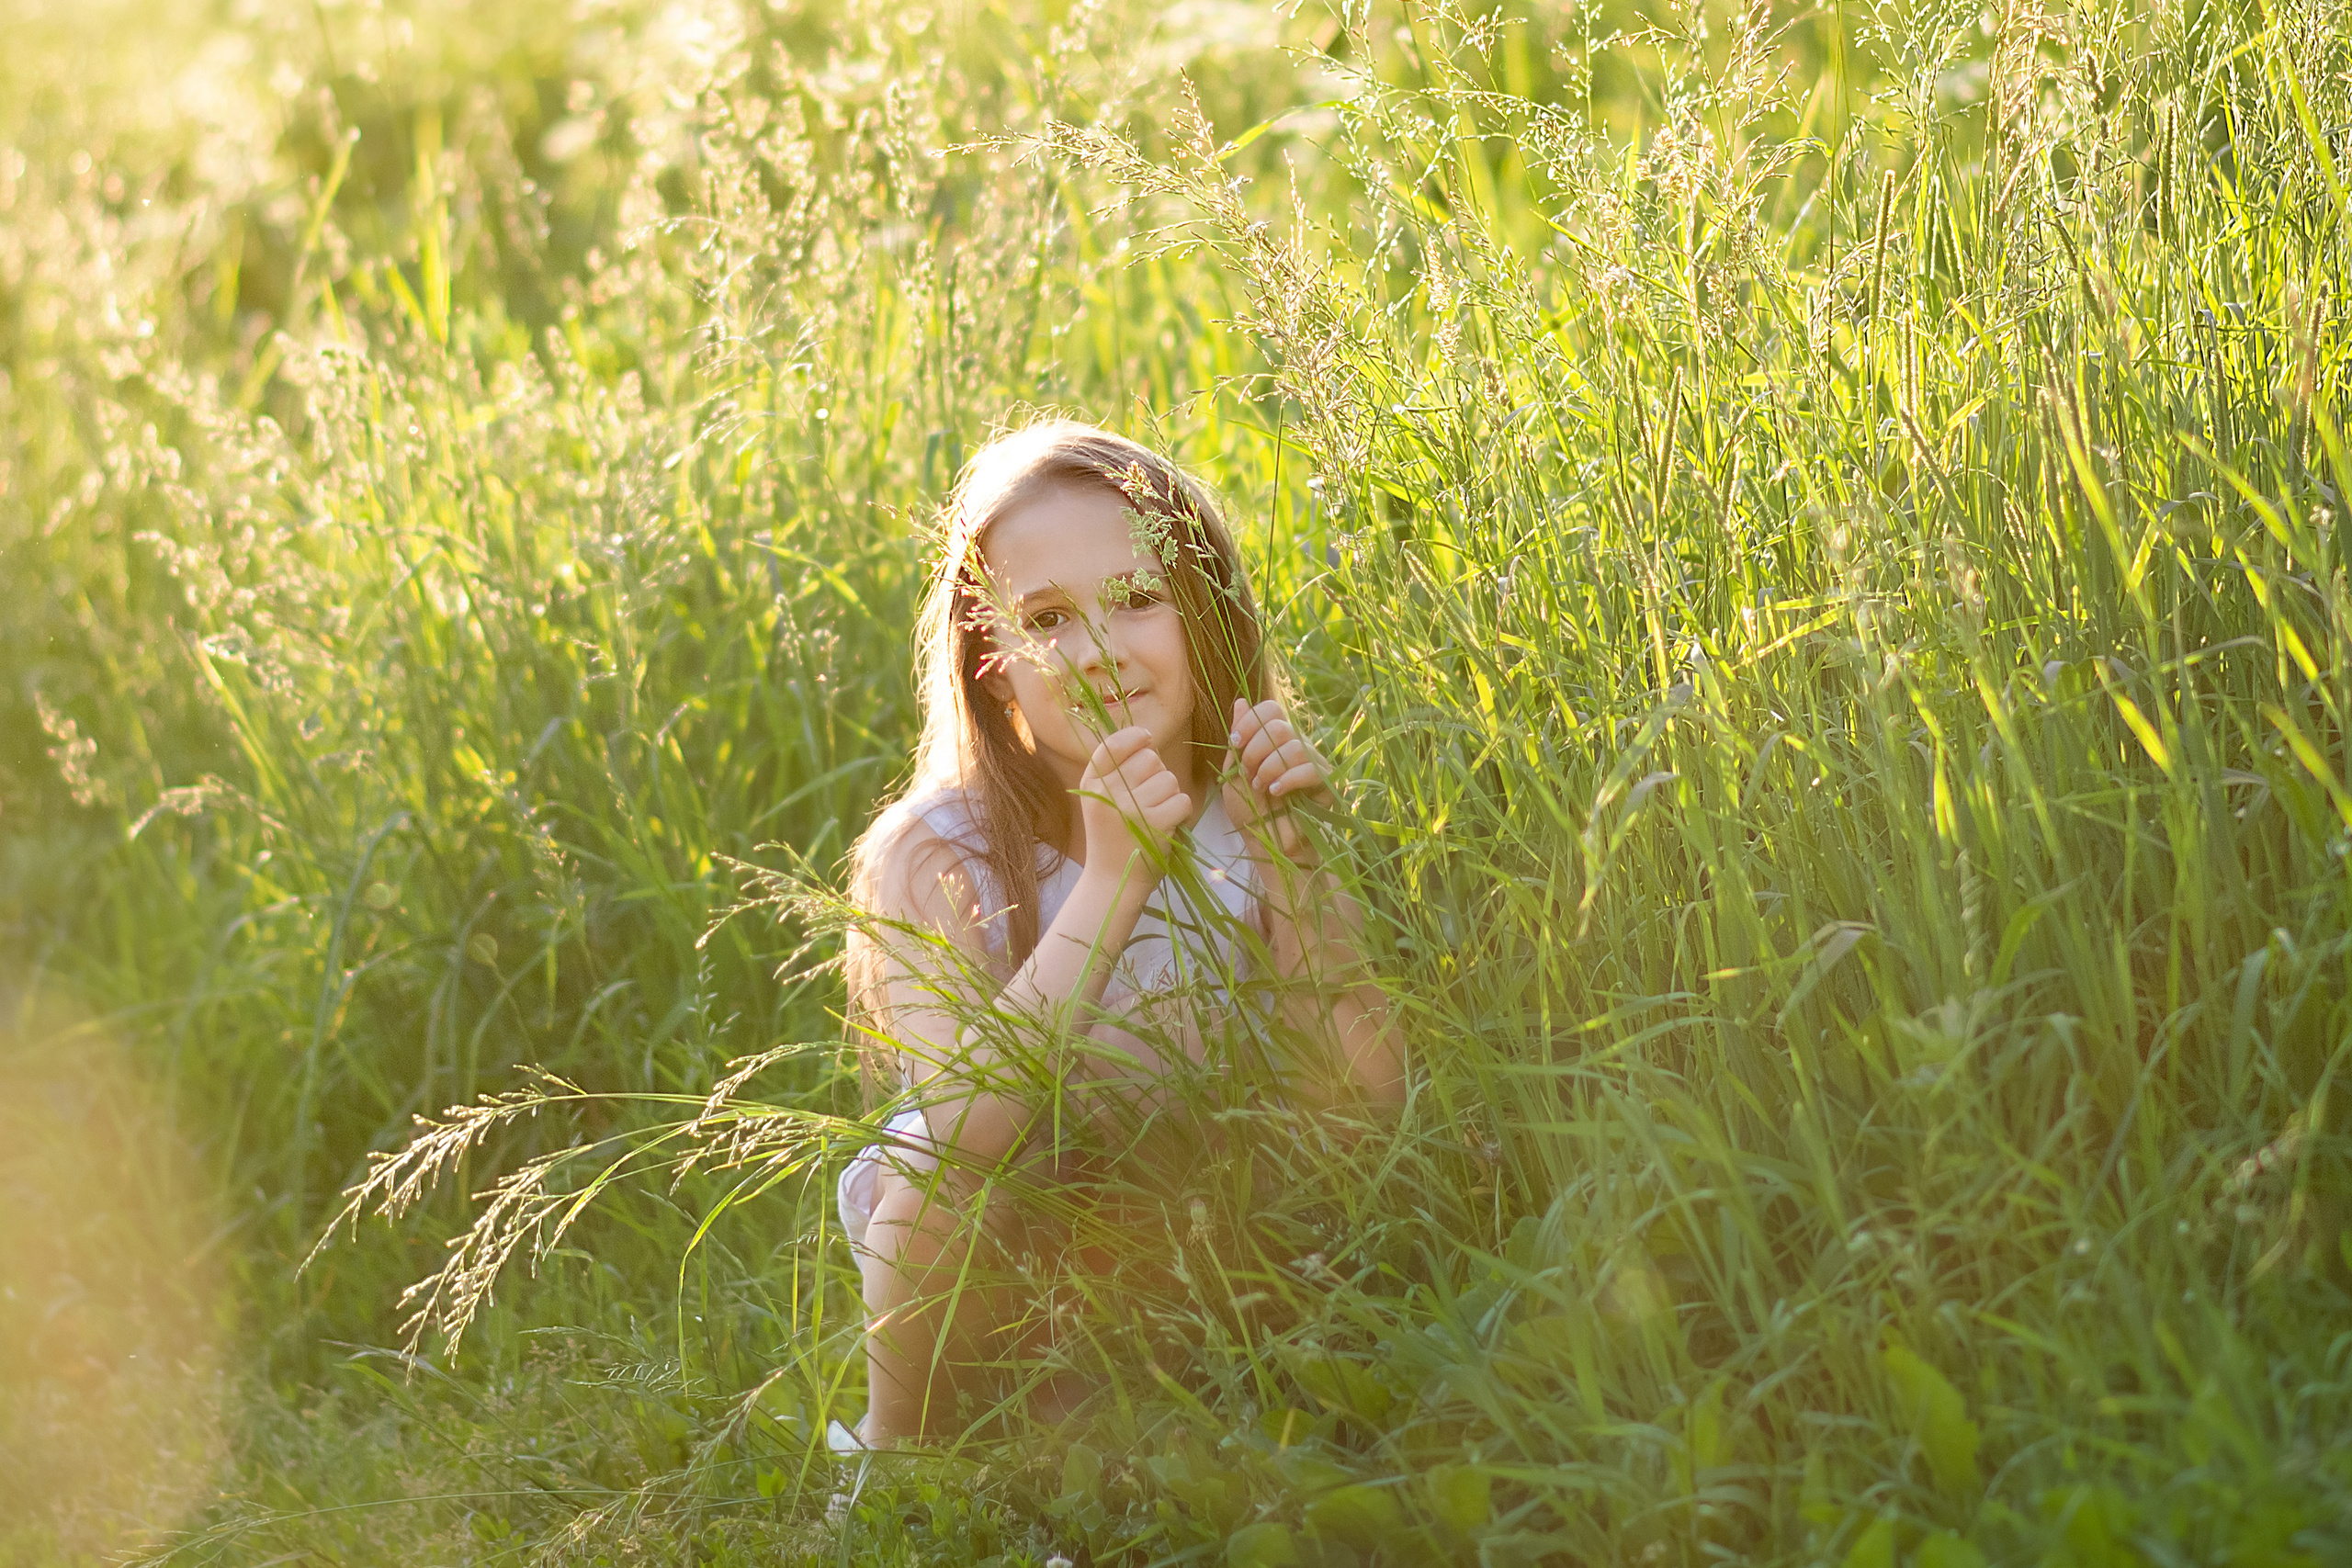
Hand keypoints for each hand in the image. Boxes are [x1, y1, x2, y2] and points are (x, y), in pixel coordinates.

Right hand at [1077, 726, 1192, 885]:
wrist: (1112, 882)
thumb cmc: (1112, 838)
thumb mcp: (1100, 801)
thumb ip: (1115, 772)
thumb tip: (1147, 739)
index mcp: (1091, 785)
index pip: (1113, 745)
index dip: (1135, 737)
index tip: (1147, 739)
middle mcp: (1107, 793)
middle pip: (1150, 758)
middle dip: (1158, 773)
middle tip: (1150, 796)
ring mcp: (1131, 809)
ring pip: (1169, 779)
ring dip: (1171, 794)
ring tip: (1156, 814)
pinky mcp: (1155, 825)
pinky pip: (1182, 800)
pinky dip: (1181, 811)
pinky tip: (1168, 825)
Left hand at [1223, 697, 1331, 859]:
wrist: (1267, 844)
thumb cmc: (1251, 811)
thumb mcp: (1234, 774)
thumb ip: (1238, 740)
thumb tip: (1240, 701)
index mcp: (1275, 741)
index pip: (1271, 710)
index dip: (1251, 721)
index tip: (1235, 743)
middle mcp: (1297, 747)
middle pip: (1279, 726)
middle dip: (1256, 750)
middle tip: (1248, 774)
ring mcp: (1314, 764)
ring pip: (1294, 746)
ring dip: (1270, 767)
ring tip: (1261, 788)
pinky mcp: (1327, 784)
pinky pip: (1311, 769)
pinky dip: (1288, 779)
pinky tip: (1276, 792)